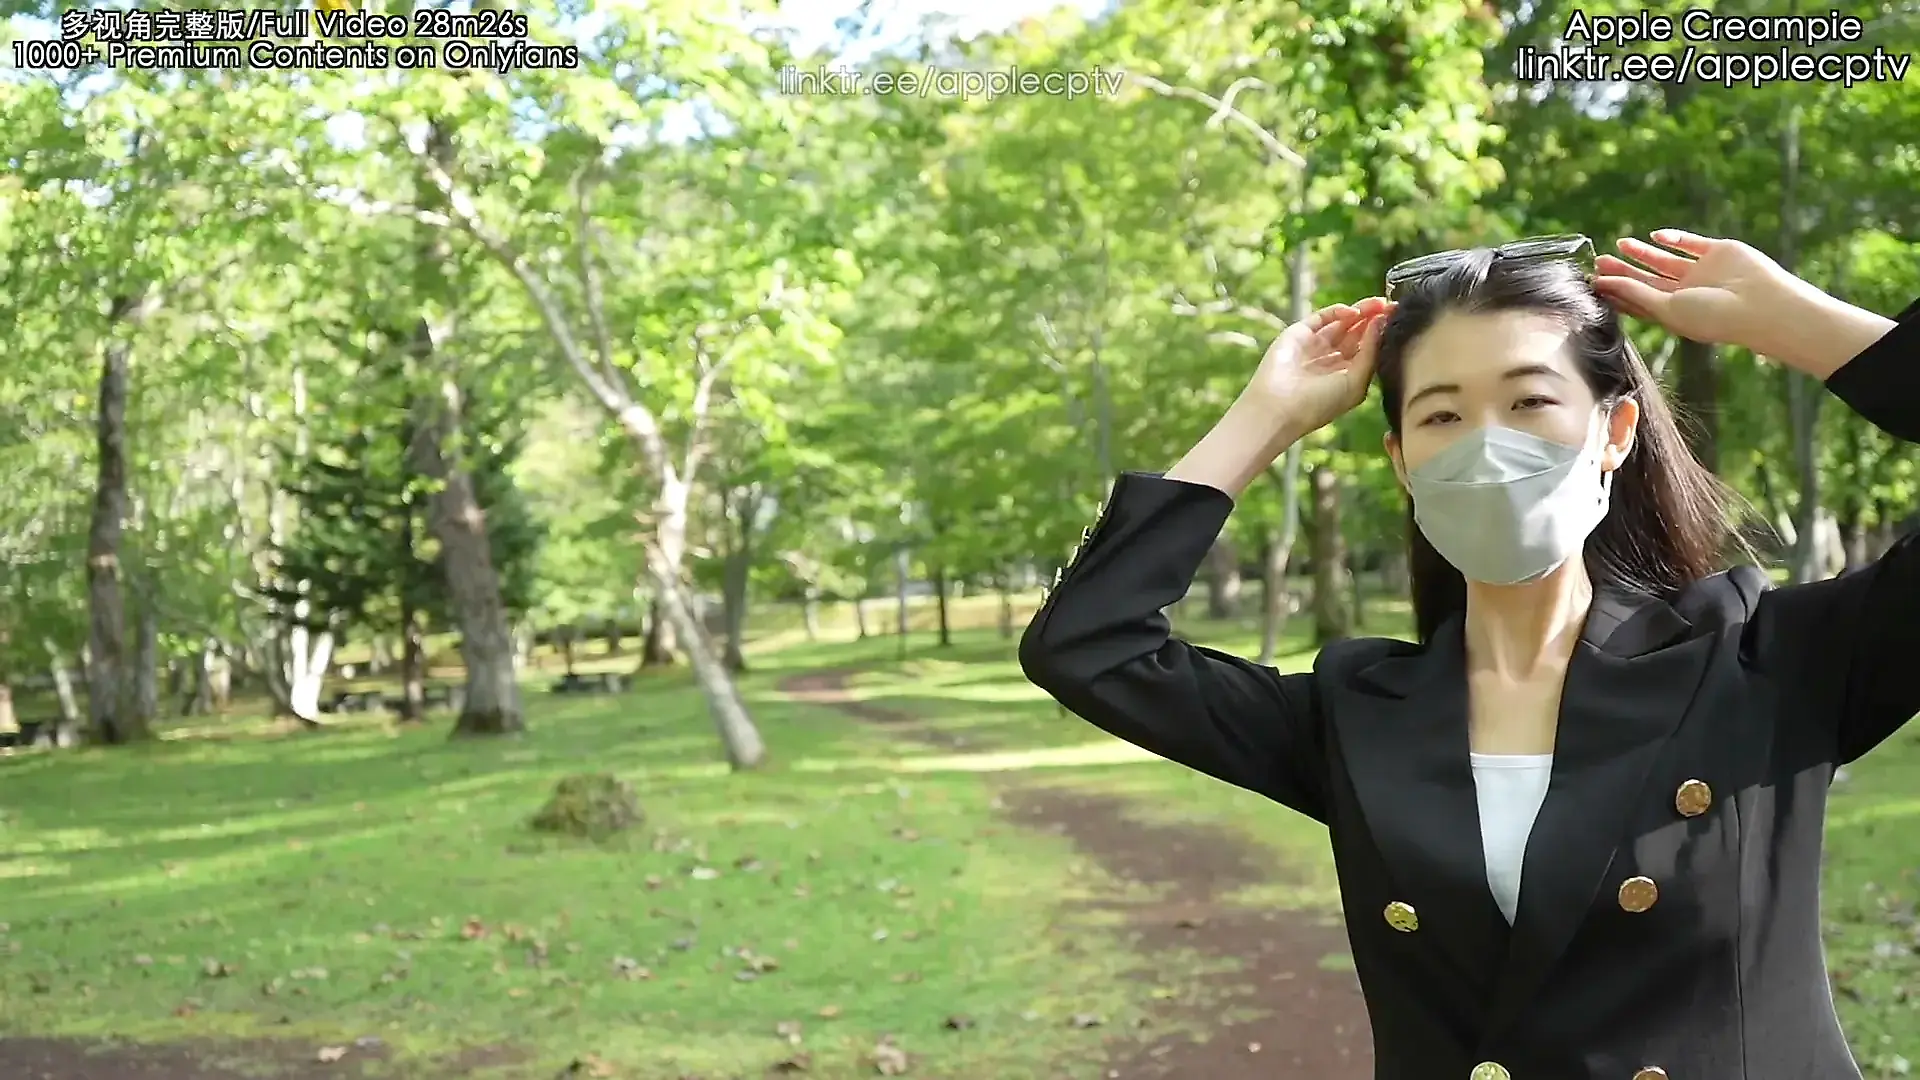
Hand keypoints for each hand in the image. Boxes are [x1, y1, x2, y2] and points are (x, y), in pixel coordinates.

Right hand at [1243, 297, 1394, 434]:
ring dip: (1360, 311)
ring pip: (1342, 323)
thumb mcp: (1355, 382)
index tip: (1398, 319)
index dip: (1382, 333)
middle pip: (1357, 333)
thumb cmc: (1319, 404)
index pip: (1368, 348)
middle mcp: (1331, 359)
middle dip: (1374, 319)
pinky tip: (1353, 312)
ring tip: (1377, 303)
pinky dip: (1338, 312)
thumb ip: (1370, 353)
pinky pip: (1322, 318)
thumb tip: (1380, 323)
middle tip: (1391, 306)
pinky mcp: (1299, 334)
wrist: (1279, 407)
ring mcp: (1315, 345)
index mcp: (1346, 375)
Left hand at [1592, 230, 1815, 360]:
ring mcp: (1703, 272)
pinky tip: (1656, 236)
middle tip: (1600, 260)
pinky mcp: (1718, 252)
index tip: (1595, 282)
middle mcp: (1687, 293)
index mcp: (1674, 312)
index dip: (1617, 291)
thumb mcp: (1667, 309)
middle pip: (1648, 279)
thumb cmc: (1713, 316)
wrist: (1760, 304)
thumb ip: (1635, 294)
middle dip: (1624, 270)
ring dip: (1643, 252)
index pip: (1639, 301)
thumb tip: (1604, 283)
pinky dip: (1674, 238)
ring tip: (1621, 244)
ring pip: (1666, 260)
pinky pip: (1691, 243)